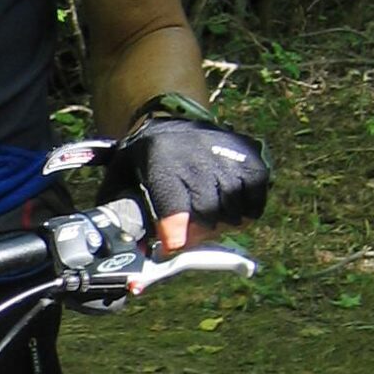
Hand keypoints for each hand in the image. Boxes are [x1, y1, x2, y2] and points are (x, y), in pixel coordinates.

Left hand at [108, 105, 269, 253]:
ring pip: (233, 214)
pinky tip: (226, 206)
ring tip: (205, 217)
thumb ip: (119, 212)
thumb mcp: (121, 177)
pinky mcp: (252, 160)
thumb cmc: (145, 159)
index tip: (173, 245)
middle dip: (196, 234)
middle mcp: (197, 156)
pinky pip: (255, 204)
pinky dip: (243, 213)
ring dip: (220, 225)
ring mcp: (229, 157)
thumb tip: (124, 251)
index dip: (175, 229)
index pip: (173, 202)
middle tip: (185, 235)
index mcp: (161, 160)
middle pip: (207, 215)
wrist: (174, 122)